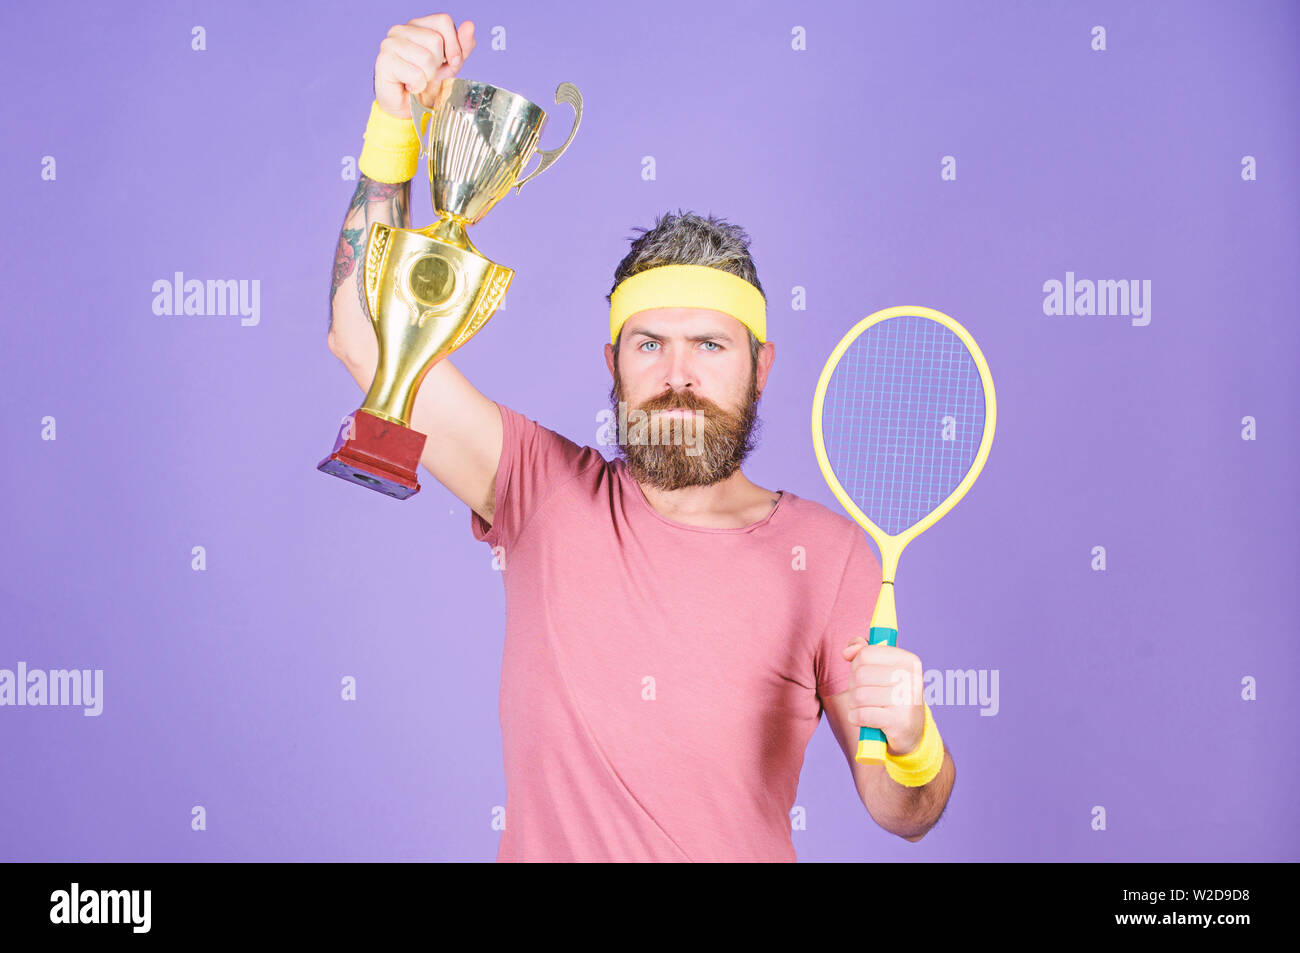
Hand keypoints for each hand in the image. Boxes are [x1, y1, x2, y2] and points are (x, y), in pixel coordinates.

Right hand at [373, 13, 476, 118]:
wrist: (408, 108)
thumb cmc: (426, 85)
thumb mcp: (451, 66)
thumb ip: (462, 47)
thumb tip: (470, 26)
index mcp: (417, 26)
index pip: (443, 21)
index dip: (454, 45)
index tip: (451, 62)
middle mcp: (401, 30)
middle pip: (435, 40)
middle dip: (438, 65)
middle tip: (427, 73)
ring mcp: (390, 43)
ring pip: (426, 58)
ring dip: (427, 77)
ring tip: (418, 80)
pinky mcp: (384, 61)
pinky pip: (416, 75)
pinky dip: (418, 86)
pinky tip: (409, 86)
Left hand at [842, 637, 925, 756]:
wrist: (910, 733)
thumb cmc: (890, 695)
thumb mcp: (880, 668)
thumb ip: (861, 651)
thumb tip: (847, 652)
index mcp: (908, 660)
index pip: (865, 654)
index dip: (857, 666)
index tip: (867, 676)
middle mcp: (911, 678)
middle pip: (860, 675)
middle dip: (854, 687)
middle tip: (866, 696)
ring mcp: (908, 700)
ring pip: (859, 696)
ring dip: (855, 704)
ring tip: (866, 708)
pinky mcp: (900, 722)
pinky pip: (861, 715)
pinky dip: (856, 718)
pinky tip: (865, 720)